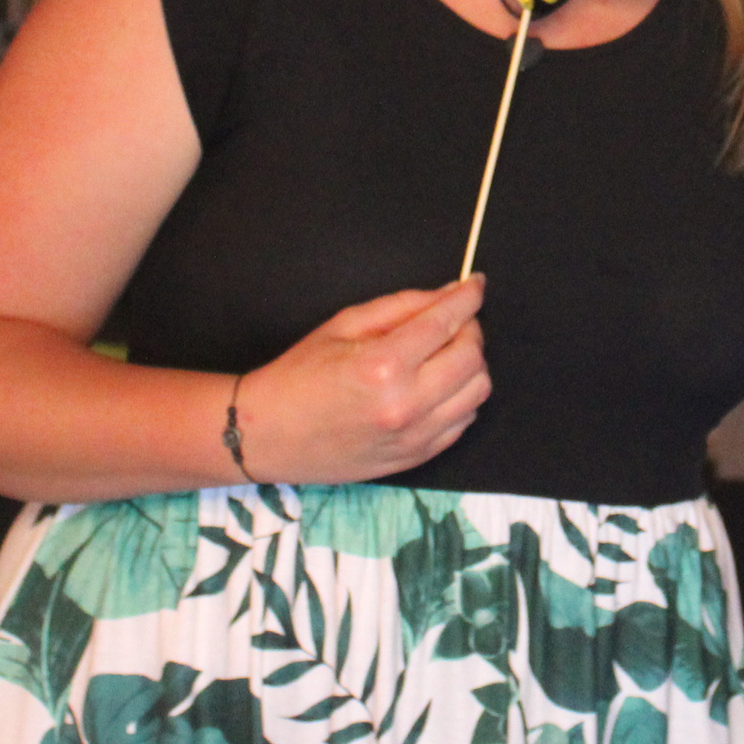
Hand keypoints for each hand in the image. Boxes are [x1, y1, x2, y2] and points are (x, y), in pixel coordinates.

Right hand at [234, 277, 490, 483]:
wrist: (267, 434)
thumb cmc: (298, 376)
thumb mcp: (344, 324)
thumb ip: (402, 306)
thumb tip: (448, 294)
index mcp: (383, 365)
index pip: (447, 321)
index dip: (468, 296)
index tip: (475, 285)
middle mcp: (406, 404)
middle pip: (472, 357)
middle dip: (470, 329)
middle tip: (452, 320)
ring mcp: (414, 437)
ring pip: (477, 391)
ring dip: (470, 365)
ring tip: (443, 354)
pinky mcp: (415, 457)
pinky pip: (463, 422)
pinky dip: (460, 397)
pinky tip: (437, 385)